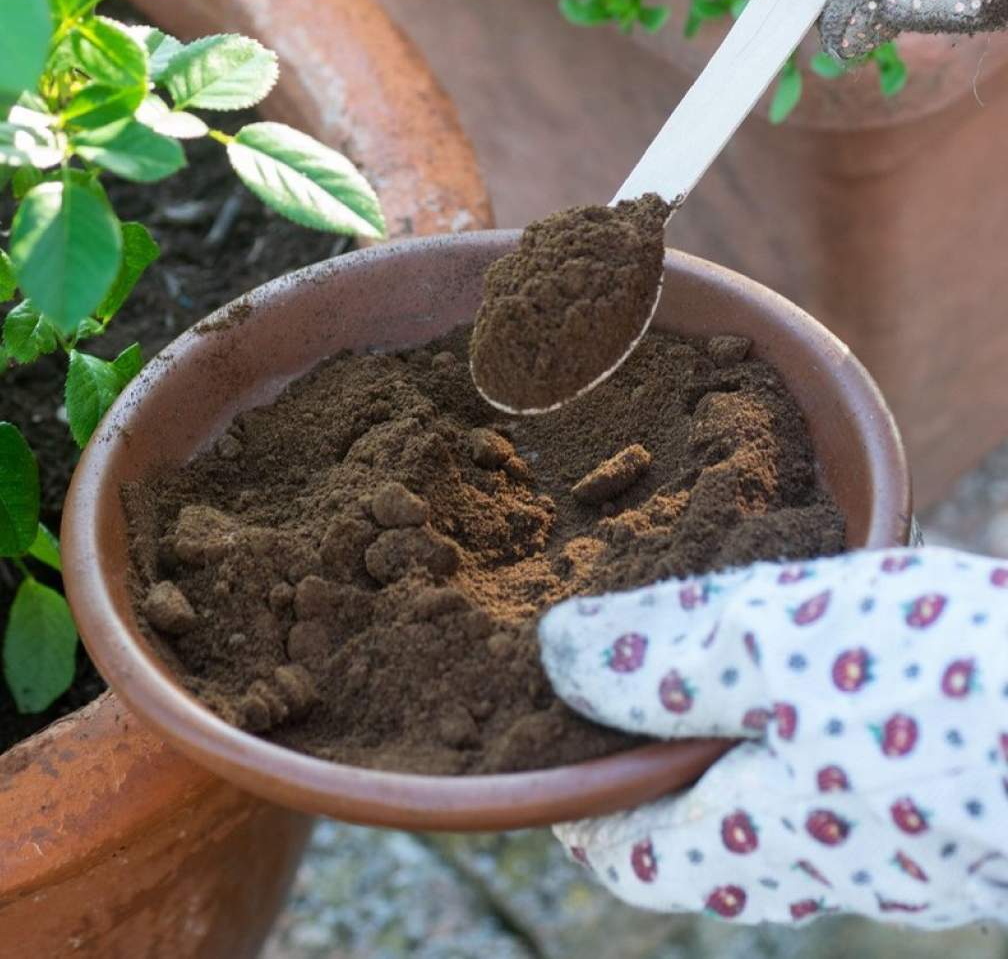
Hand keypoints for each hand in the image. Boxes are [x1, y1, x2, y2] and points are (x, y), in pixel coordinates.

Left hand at [539, 547, 1007, 928]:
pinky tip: (842, 650)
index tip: (544, 747)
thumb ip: (666, 657)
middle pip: (712, 838)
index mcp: (766, 844)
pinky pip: (868, 773)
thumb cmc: (951, 689)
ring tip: (723, 641)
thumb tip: (556, 658)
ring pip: (795, 803)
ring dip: (745, 736)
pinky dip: (826, 718)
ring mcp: (917, 847)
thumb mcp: (779, 646)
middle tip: (624, 676)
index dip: (580, 808)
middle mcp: (837, 867)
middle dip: (660, 768)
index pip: (635, 856)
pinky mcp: (975, 809)